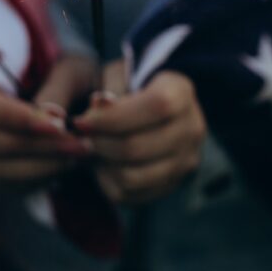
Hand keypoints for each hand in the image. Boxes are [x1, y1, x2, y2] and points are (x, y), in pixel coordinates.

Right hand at [0, 55, 94, 181]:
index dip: (10, 116)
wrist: (75, 109)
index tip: (53, 124)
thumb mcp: (70, 73)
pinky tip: (70, 163)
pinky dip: (42, 177)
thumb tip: (51, 114)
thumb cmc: (67, 82)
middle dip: (31, 145)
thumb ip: (59, 89)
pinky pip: (10, 186)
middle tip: (76, 143)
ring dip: (39, 164)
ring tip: (78, 152)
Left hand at [73, 69, 205, 204]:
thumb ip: (106, 92)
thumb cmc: (127, 86)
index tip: (81, 120)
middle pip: (139, 146)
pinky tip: (104, 161)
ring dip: (102, 164)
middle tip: (80, 136)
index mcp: (181, 92)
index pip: (157, 106)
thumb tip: (94, 111)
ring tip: (92, 147)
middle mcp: (191, 128)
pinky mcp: (171, 185)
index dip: (115, 117)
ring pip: (133, 177)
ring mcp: (185, 160)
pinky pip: (130, 195)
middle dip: (99, 143)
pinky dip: (108, 181)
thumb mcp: (116, 75)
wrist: (147, 109)